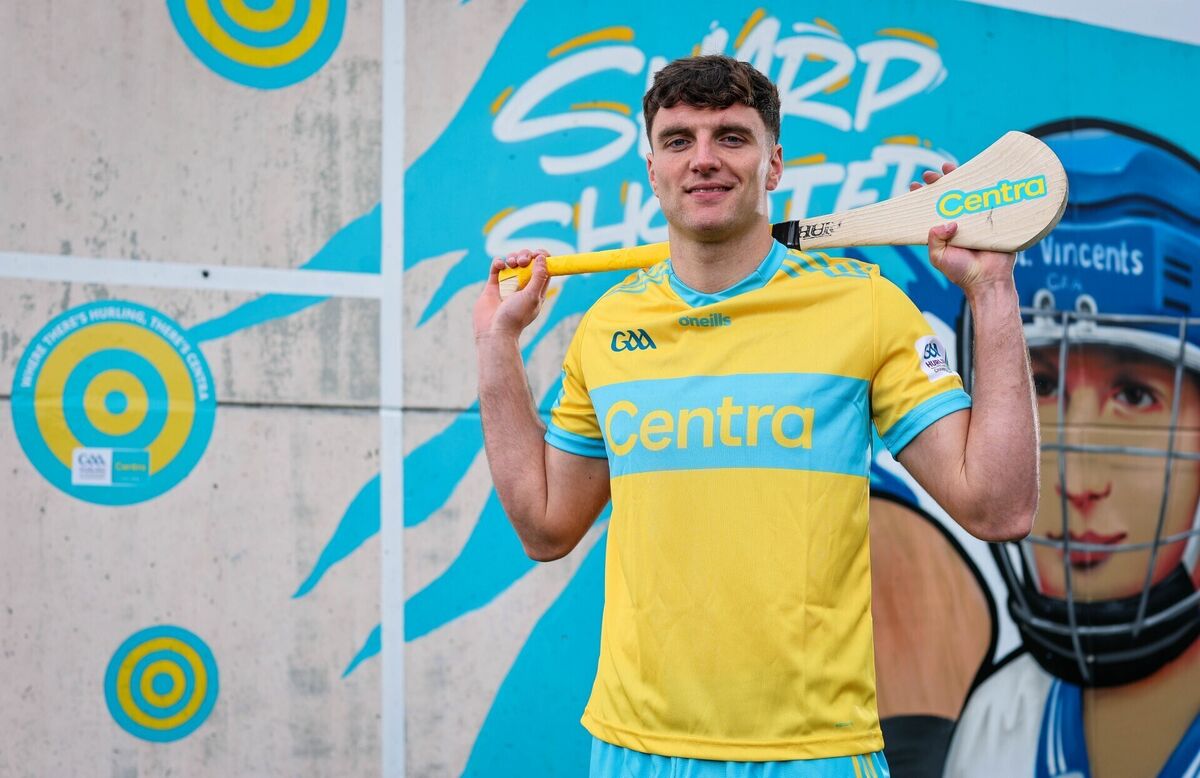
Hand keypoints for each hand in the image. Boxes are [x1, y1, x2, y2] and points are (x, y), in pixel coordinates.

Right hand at [473, 248, 551, 340]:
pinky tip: (500, 265)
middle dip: (526, 256)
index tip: (539, 254)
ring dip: (513, 257)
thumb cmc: (516, 317)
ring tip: (512, 263)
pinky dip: (498, 262)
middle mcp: (523, 286)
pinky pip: (497, 267)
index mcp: (536, 290)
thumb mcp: (532, 296)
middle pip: (528, 262)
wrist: (494, 331)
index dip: (543, 258)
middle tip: (523, 261)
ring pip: (512, 262)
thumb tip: (542, 257)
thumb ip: (539, 276)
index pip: (544, 269)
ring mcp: (508, 285)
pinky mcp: (493, 285)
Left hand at [911, 163, 1016, 293]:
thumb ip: (934, 240)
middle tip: (930, 175)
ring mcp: (977, 218)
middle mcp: (960, 220)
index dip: (922, 196)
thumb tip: (944, 223)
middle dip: (938, 182)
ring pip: (967, 193)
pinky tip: (978, 174)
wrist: (988, 280)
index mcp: (944, 229)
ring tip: (948, 167)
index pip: (930, 207)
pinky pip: (990, 199)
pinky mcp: (994, 218)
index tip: (914, 186)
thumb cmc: (961, 271)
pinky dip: (985, 186)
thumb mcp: (938, 257)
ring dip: (959, 178)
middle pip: (948, 195)